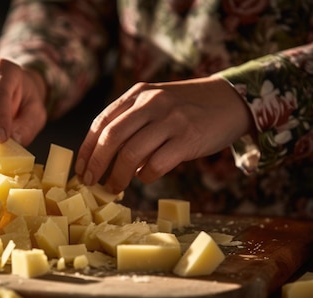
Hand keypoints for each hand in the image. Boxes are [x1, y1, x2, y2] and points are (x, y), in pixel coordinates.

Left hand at [74, 76, 252, 192]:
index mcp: (138, 93)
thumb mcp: (156, 102)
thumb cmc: (187, 107)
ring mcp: (171, 120)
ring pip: (131, 154)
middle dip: (96, 165)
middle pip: (111, 137)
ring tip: (115, 188)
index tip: (81, 169)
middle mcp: (152, 102)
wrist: (231, 100)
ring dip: (118, 176)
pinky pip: (157, 164)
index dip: (87, 149)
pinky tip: (145, 178)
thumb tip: (105, 159)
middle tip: (90, 183)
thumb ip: (132, 122)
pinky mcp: (188, 138)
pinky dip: (145, 176)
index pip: (102, 122)